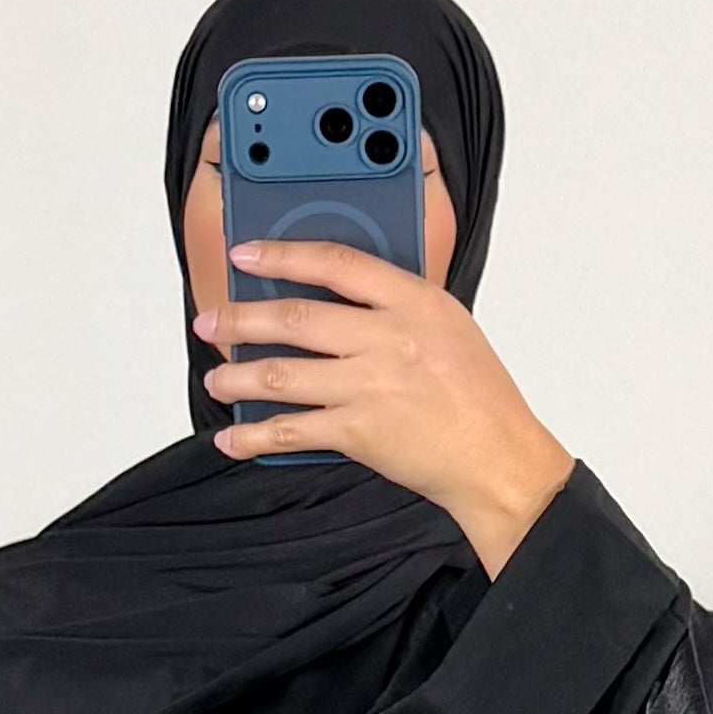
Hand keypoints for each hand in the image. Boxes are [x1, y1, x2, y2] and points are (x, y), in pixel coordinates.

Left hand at [195, 246, 572, 577]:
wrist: (499, 458)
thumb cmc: (480, 397)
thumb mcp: (449, 327)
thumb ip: (397, 307)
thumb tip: (336, 298)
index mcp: (414, 301)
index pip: (336, 264)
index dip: (283, 254)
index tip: (248, 255)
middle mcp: (388, 337)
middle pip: (296, 317)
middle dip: (241, 319)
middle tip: (213, 322)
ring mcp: (370, 385)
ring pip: (282, 373)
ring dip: (238, 376)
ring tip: (217, 377)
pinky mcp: (359, 432)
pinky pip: (292, 429)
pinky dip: (255, 435)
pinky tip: (234, 437)